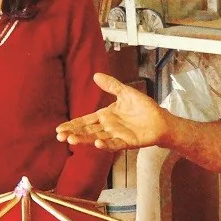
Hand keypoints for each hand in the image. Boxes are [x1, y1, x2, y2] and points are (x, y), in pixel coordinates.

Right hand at [55, 73, 169, 150]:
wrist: (161, 119)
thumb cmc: (144, 108)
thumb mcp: (126, 93)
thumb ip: (111, 85)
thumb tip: (96, 75)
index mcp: (105, 116)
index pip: (85, 121)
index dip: (72, 124)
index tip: (59, 129)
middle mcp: (108, 127)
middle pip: (87, 131)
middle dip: (74, 133)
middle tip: (60, 136)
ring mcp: (117, 135)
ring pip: (97, 138)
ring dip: (85, 139)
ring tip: (72, 140)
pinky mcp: (127, 142)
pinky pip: (115, 144)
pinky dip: (106, 145)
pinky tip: (97, 143)